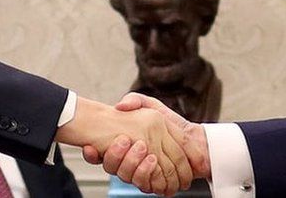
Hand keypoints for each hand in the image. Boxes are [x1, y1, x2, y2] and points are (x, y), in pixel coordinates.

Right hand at [83, 93, 211, 183]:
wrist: (197, 141)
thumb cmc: (171, 122)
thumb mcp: (150, 105)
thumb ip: (134, 100)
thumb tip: (120, 105)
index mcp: (124, 146)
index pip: (100, 155)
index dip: (92, 154)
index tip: (89, 148)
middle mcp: (130, 161)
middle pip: (113, 167)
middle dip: (115, 157)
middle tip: (123, 141)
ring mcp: (142, 173)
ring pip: (128, 176)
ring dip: (132, 165)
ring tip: (142, 151)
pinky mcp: (155, 183)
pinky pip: (146, 184)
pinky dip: (148, 175)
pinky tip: (152, 162)